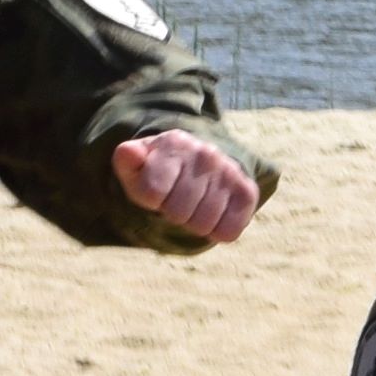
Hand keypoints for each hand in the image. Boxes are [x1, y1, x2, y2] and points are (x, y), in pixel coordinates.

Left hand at [113, 130, 261, 243]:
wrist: (200, 163)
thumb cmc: (162, 170)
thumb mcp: (138, 165)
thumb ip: (128, 160)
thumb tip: (128, 152)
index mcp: (174, 144)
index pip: (152, 192)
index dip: (150, 201)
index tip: (156, 191)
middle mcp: (205, 154)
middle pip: (178, 213)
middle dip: (172, 213)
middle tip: (176, 201)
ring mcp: (228, 172)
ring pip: (203, 224)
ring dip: (194, 223)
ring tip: (194, 206)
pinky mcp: (247, 191)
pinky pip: (229, 231)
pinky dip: (217, 231)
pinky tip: (213, 214)